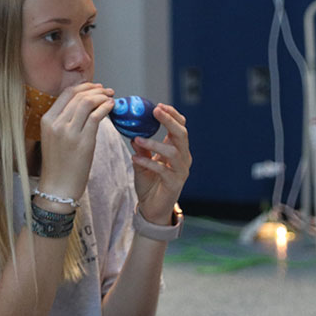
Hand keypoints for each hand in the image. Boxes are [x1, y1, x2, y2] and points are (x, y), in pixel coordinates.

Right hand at [37, 83, 114, 206]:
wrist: (58, 187)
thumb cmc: (58, 164)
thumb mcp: (53, 137)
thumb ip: (64, 119)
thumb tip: (84, 103)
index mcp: (47, 120)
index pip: (66, 93)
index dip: (83, 86)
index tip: (95, 87)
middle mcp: (56, 123)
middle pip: (79, 95)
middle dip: (96, 90)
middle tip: (107, 91)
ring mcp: (69, 132)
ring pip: (88, 102)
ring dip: (103, 97)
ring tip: (111, 98)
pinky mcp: (83, 141)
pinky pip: (97, 116)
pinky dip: (106, 108)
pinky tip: (111, 107)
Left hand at [130, 104, 191, 224]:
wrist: (152, 209)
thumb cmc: (150, 184)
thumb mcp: (143, 162)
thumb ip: (141, 149)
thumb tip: (133, 133)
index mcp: (178, 150)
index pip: (180, 127)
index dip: (172, 115)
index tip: (158, 106)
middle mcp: (183, 158)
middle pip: (182, 135)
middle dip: (169, 121)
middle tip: (156, 111)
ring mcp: (181, 171)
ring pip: (173, 152)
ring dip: (154, 143)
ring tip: (138, 139)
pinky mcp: (174, 184)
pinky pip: (162, 170)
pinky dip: (148, 163)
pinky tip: (135, 159)